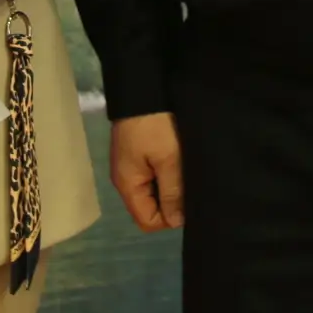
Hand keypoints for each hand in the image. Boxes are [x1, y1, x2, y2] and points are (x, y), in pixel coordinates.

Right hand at [109, 112, 183, 231]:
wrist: (140, 90)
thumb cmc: (154, 127)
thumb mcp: (168, 160)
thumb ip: (172, 193)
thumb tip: (176, 222)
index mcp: (128, 185)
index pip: (147, 221)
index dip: (168, 218)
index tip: (186, 202)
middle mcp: (125, 181)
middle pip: (148, 208)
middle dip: (169, 203)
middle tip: (188, 187)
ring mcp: (129, 167)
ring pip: (151, 192)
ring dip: (168, 187)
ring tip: (183, 174)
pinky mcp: (135, 155)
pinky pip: (150, 177)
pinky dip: (164, 175)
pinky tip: (176, 164)